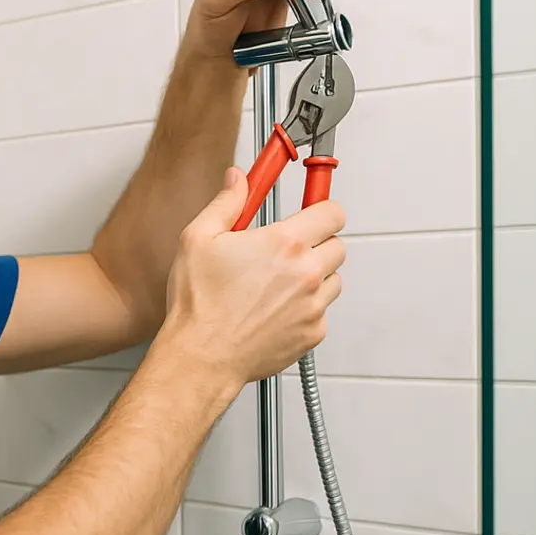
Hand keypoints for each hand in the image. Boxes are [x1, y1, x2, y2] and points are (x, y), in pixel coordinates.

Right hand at [162, 167, 345, 385]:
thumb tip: (238, 179)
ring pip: (333, 279)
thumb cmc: (199, 303)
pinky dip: (306, 308)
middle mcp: (306, 272)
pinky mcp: (314, 333)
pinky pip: (322, 311)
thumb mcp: (198, 239)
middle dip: (316, 244)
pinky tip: (274, 310)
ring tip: (278, 284)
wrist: (202, 356)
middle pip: (337, 245)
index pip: (332, 212)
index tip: (312, 213)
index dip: (321, 209)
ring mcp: (313, 305)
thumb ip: (226, 202)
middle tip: (286, 252)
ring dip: (314, 277)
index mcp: (283, 243)